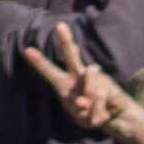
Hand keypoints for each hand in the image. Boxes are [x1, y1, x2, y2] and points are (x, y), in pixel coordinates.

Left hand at [15, 31, 143, 143]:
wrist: (116, 118)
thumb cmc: (91, 115)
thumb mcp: (82, 117)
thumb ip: (81, 109)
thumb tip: (84, 101)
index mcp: (66, 84)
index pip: (50, 71)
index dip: (39, 62)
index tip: (27, 50)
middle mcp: (80, 76)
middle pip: (72, 57)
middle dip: (66, 41)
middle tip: (59, 25)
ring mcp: (97, 78)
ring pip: (91, 81)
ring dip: (91, 100)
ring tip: (92, 111)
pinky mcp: (111, 84)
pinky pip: (103, 98)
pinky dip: (101, 111)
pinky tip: (105, 112)